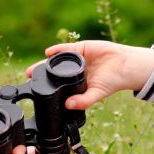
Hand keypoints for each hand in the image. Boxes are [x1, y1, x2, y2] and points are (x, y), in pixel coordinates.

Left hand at [27, 41, 153, 109]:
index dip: (47, 85)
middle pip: (53, 71)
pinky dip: (57, 50)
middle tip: (28, 76)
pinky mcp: (81, 48)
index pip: (58, 84)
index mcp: (77, 82)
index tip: (35, 88)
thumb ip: (84, 100)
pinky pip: (66, 48)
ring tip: (34, 68)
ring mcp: (77, 58)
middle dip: (40, 73)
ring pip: (57, 59)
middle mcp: (74, 70)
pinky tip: (49, 53)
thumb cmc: (113, 81)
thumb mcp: (97, 94)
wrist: (125, 66)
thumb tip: (69, 105)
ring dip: (45, 62)